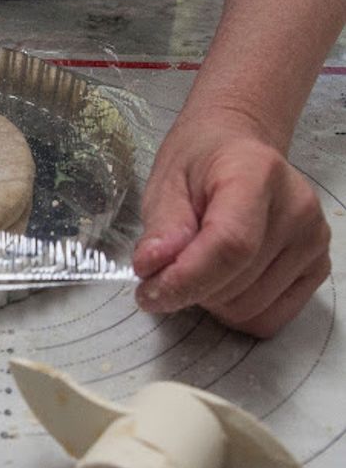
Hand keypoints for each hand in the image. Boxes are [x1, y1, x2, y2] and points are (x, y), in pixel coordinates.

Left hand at [132, 110, 330, 337]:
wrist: (236, 149)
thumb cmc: (199, 163)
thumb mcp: (166, 182)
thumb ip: (161, 226)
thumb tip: (152, 267)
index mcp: (256, 174)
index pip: (231, 245)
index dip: (186, 279)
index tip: (149, 293)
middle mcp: (297, 209)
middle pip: (236, 283)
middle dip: (189, 288)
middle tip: (169, 266)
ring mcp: (314, 241)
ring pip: (249, 309)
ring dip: (211, 300)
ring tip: (200, 262)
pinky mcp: (317, 267)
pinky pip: (269, 317)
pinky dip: (236, 310)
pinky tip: (223, 279)